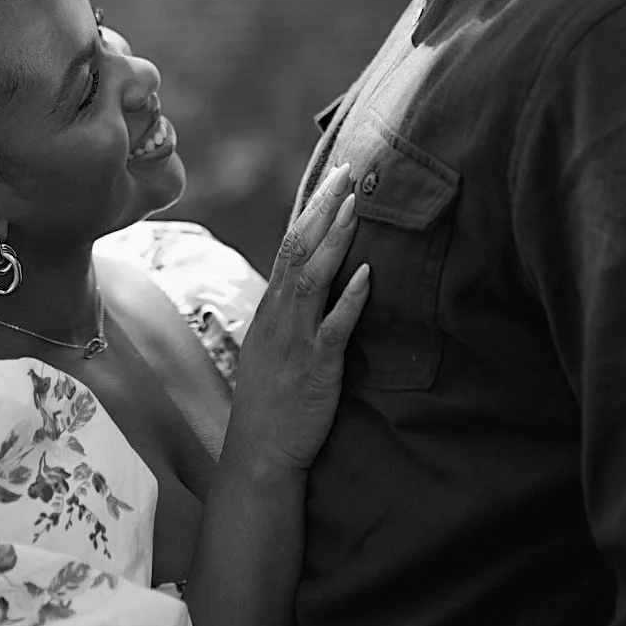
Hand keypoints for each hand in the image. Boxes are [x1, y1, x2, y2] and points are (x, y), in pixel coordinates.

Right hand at [226, 165, 369, 472]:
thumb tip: (317, 281)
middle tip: (348, 171)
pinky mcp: (315, 367)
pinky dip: (349, 299)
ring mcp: (295, 340)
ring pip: (312, 278)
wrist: (259, 454)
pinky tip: (365, 275)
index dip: (313, 209)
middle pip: (299, 248)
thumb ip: (295, 313)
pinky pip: (333, 328)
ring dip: (334, 240)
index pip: (290, 245)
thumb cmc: (273, 402)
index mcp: (272, 308)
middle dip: (324, 208)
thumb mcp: (277, 346)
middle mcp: (279, 316)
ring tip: (355, 206)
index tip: (335, 179)